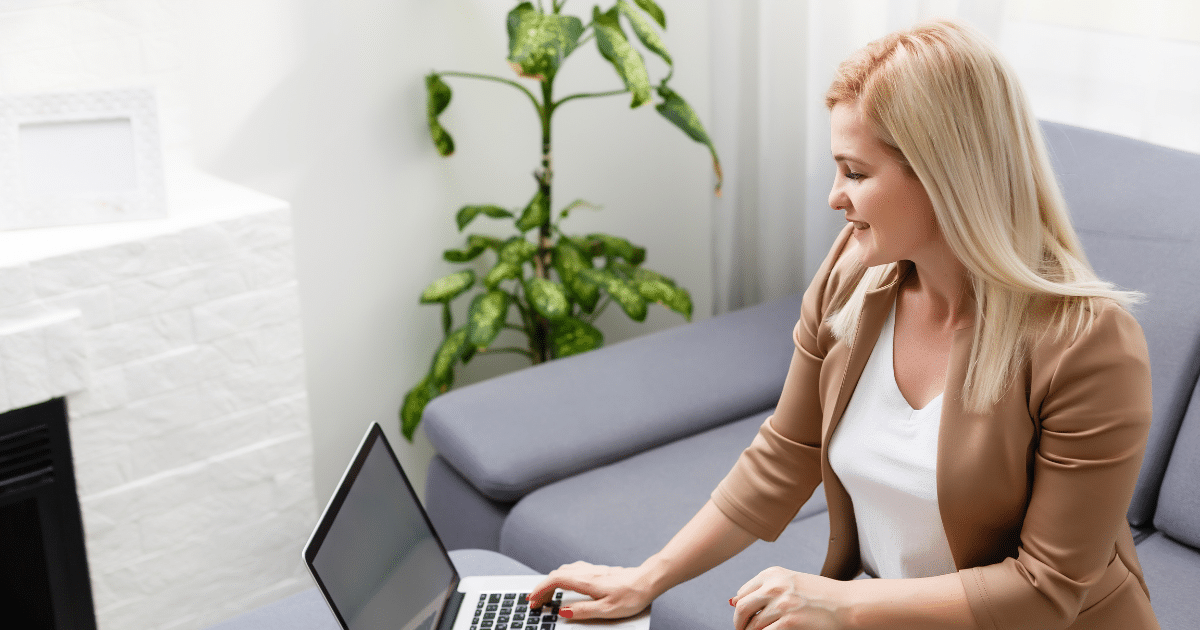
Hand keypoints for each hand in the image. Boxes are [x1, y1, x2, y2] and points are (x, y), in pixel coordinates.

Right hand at [526, 561, 656, 620]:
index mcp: (586, 581)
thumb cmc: (631, 595)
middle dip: (542, 587)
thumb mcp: (606, 610)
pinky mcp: (598, 570)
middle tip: (536, 601)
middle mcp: (587, 572)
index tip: (533, 600)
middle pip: (556, 575)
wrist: (648, 581)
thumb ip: (583, 611)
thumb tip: (563, 611)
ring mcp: (593, 569)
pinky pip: (573, 570)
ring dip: (552, 581)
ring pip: (564, 570)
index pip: (555, 581)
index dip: (540, 590)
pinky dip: (562, 577)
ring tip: (547, 594)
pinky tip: (566, 583)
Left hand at [731, 567, 848, 629]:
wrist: (846, 603)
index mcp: (772, 573)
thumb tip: (732, 601)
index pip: (742, 594)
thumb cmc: (819, 595)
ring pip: (752, 625)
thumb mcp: (789, 583)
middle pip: (741, 609)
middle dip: (738, 624)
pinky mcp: (790, 622)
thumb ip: (763, 589)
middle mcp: (774, 586)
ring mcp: (782, 604)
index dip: (739, 610)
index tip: (744, 619)